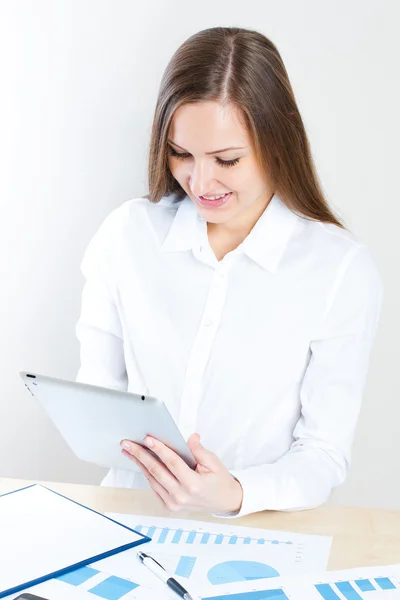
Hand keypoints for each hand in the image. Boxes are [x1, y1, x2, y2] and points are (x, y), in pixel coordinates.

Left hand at [120, 433, 242, 514]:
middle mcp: (181, 496)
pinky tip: (140, 462)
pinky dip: (147, 474)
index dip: (159, 449)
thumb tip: (190, 437)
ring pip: (152, 479)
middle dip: (140, 455)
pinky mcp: (169, 506)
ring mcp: (174, 503)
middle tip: (127, 443)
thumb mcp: (214, 462)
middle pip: (156, 471)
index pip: (172, 463)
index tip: (147, 438)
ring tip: (129, 451)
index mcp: (193, 485)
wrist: (223, 501)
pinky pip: (154, 487)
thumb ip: (199, 450)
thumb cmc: (219, 480)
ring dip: (139, 464)